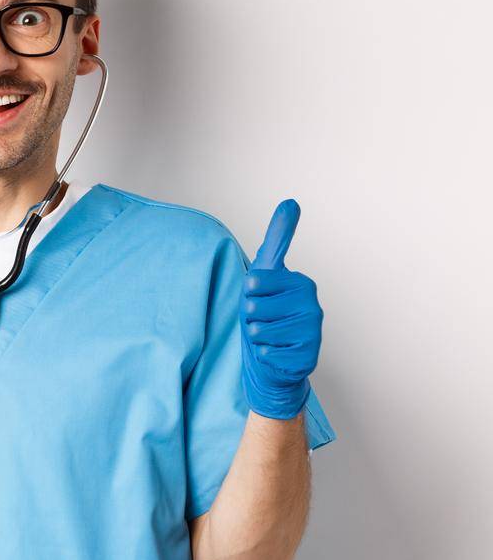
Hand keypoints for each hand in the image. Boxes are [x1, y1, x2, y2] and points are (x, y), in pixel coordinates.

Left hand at [240, 199, 323, 418]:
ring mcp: (313, 333)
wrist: (273, 357)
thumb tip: (291, 201)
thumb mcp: (266, 272)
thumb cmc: (266, 312)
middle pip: (255, 308)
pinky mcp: (307, 358)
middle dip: (250, 316)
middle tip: (263, 320)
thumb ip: (278, 238)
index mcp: (302, 283)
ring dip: (256, 336)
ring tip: (268, 336)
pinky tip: (274, 352)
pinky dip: (263, 354)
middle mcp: (313, 306)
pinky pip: (267, 353)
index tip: (259, 296)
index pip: (255, 281)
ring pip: (259, 331)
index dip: (248, 292)